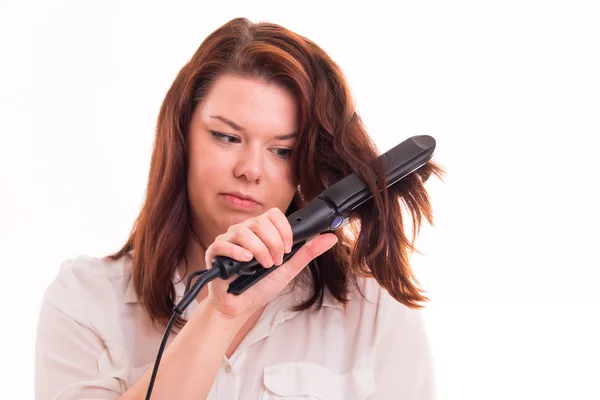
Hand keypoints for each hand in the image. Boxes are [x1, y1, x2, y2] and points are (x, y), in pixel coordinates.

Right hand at [201, 207, 337, 322]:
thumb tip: (331, 238)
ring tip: (263, 266)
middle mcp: (244, 231)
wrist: (239, 307)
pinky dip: (238, 252)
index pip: (273, 214)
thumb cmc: (260, 286)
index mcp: (261, 231)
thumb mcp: (288, 269)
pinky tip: (246, 262)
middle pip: (260, 221)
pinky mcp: (215, 252)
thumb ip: (307, 252)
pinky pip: (224, 243)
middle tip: (276, 262)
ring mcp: (228, 240)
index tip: (288, 248)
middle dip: (274, 243)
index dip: (284, 230)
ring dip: (260, 250)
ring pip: (245, 232)